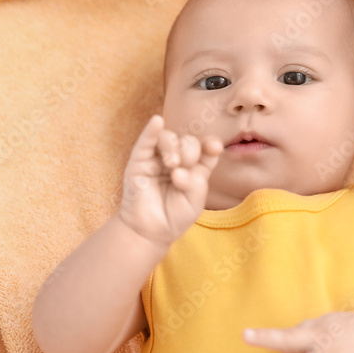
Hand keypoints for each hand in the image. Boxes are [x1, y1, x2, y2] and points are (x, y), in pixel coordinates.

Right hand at [119, 115, 222, 245]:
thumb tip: (178, 168)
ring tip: (172, 165)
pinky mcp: (139, 160)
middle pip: (189, 141)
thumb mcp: (195, 201)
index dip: (211, 144)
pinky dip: (151, 130)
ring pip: (169, 138)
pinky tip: (157, 122)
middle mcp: (178, 159)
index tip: (214, 148)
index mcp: (195, 168)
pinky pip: (145, 141)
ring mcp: (158, 158)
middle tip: (182, 171)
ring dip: (173, 148)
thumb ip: (196, 182)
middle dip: (190, 152)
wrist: (150, 230)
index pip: (206, 148)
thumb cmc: (174, 216)